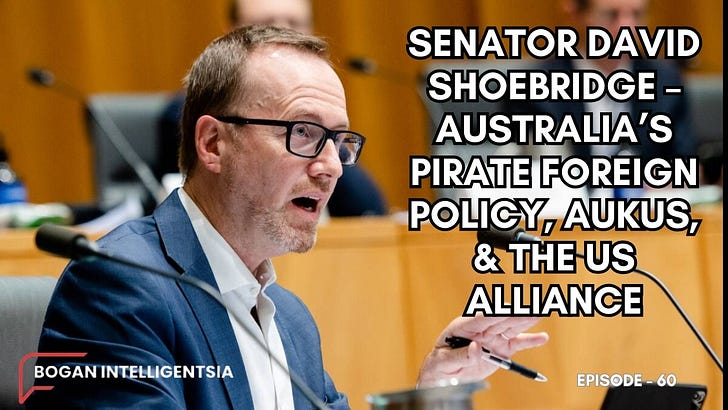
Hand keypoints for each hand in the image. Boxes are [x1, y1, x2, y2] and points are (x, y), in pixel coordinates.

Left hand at [416, 314, 547, 387]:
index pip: (480, 318)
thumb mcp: (444, 361)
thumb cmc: (439, 363)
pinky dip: (529, 341)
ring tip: (539, 313)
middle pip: (500, 319)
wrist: (443, 374)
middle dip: (515, 313)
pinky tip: (542, 338)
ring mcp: (492, 337)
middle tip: (530, 308)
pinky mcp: (500, 349)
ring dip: (525, 321)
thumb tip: (476, 347)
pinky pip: (516, 344)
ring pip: (510, 327)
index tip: (506, 309)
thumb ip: (461, 355)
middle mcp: (480, 329)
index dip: (494, 314)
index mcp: (463, 326)